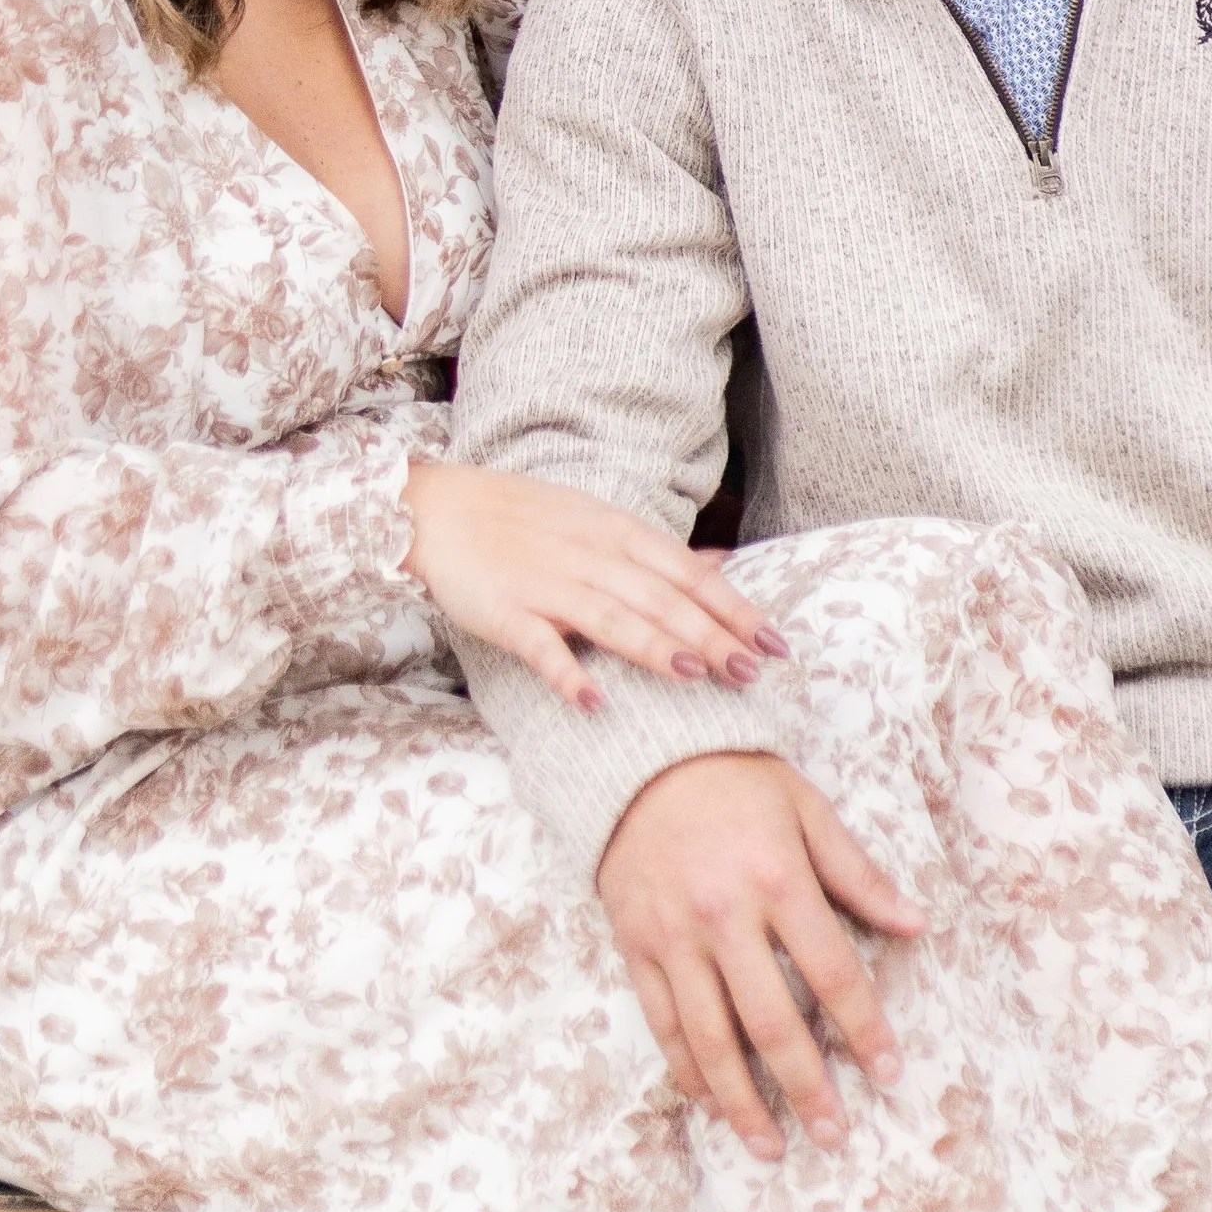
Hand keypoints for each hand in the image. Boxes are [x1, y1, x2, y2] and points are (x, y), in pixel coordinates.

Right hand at [405, 459, 783, 712]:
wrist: (437, 509)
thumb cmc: (524, 519)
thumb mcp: (597, 520)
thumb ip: (657, 551)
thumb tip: (720, 565)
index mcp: (617, 532)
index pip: (689, 574)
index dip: (734, 608)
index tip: (774, 643)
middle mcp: (590, 556)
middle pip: (661, 599)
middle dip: (710, 635)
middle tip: (752, 672)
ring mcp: (547, 584)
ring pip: (611, 617)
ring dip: (654, 646)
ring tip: (694, 676)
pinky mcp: (506, 612)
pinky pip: (541, 646)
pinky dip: (568, 673)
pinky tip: (594, 702)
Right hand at [598, 751, 925, 1159]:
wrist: (639, 756)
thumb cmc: (734, 780)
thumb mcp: (806, 808)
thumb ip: (857, 873)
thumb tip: (916, 925)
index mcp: (777, 879)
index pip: (831, 971)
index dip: (864, 1028)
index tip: (890, 1073)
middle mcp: (724, 916)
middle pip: (771, 1022)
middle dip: (806, 1087)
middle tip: (833, 1135)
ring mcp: (675, 937)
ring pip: (710, 1039)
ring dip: (743, 1101)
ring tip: (771, 1147)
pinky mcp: (637, 946)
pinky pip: (663, 1023)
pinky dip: (688, 1071)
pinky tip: (712, 1104)